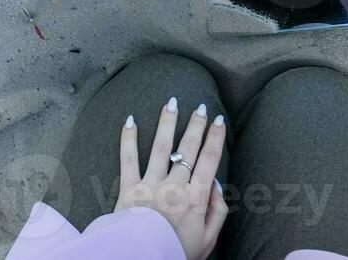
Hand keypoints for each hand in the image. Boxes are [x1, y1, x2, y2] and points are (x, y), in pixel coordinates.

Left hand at [117, 98, 227, 259]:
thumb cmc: (175, 252)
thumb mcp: (207, 240)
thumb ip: (217, 211)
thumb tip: (217, 184)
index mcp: (195, 198)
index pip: (210, 161)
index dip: (216, 138)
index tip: (220, 121)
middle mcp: (174, 186)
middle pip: (189, 149)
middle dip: (196, 125)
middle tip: (201, 107)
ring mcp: (150, 185)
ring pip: (161, 147)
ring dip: (167, 123)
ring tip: (172, 103)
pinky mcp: (128, 189)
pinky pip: (127, 160)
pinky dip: (128, 139)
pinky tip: (130, 120)